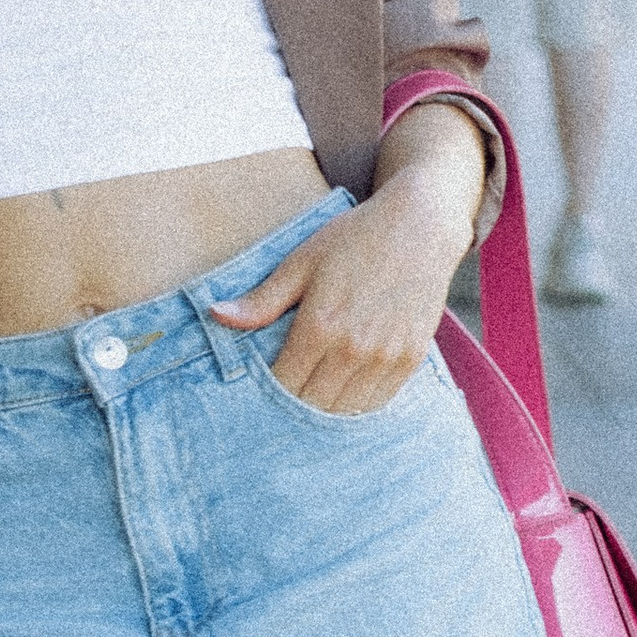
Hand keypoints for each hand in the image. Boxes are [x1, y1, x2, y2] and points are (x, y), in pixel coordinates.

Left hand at [210, 176, 465, 411]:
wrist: (420, 225)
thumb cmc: (354, 238)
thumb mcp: (302, 261)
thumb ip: (262, 299)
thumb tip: (216, 315)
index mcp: (320, 324)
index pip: (284, 386)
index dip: (268, 394)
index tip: (260, 390)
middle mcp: (353, 347)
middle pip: (313, 406)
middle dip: (294, 407)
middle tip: (284, 399)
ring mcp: (385, 357)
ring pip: (346, 411)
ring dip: (325, 411)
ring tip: (312, 400)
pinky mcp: (410, 359)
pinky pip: (377, 403)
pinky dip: (357, 405)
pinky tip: (345, 393)